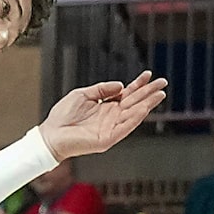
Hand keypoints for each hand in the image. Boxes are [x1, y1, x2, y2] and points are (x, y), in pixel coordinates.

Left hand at [39, 72, 165, 160]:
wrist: (50, 135)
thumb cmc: (62, 116)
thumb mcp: (83, 95)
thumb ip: (102, 89)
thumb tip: (121, 85)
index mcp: (106, 106)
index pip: (127, 94)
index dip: (138, 84)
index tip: (148, 74)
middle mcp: (111, 117)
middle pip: (135, 102)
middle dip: (149, 92)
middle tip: (163, 82)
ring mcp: (111, 128)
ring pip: (134, 114)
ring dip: (147, 104)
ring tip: (160, 94)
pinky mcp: (108, 138)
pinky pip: (124, 127)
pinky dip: (135, 118)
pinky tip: (143, 109)